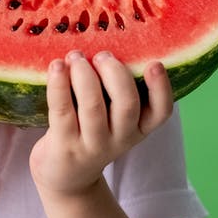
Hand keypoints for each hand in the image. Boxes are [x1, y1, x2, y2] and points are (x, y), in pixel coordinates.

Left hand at [30, 51, 173, 195]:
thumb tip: (109, 41)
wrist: (66, 176)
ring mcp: (92, 145)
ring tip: (75, 56)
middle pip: (127, 104)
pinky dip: (59, 85)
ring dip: (84, 75)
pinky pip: (63, 111)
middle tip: (102, 55)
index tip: (155, 63)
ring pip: (93, 107)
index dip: (161, 88)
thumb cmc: (92, 132)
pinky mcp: (64, 145)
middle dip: (114, 73)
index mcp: (139, 128)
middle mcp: (120, 139)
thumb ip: (118, 90)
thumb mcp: (114, 118)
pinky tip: (57, 66)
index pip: (161, 112)